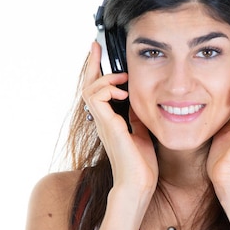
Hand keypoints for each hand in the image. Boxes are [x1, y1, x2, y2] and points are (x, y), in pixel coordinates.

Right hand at [82, 41, 157, 196]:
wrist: (139, 184)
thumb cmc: (141, 164)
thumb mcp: (141, 132)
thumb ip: (136, 116)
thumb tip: (139, 101)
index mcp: (109, 121)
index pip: (98, 91)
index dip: (97, 71)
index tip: (99, 52)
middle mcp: (102, 120)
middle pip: (87, 85)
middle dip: (92, 63)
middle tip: (97, 46)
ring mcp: (102, 122)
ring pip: (90, 88)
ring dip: (105, 78)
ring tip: (122, 80)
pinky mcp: (107, 124)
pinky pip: (97, 96)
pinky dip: (108, 89)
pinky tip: (124, 94)